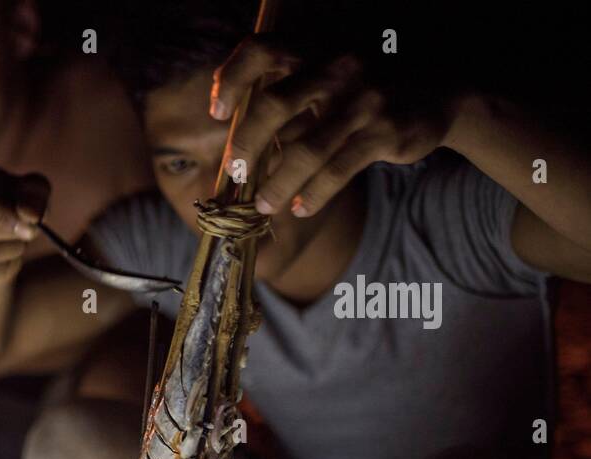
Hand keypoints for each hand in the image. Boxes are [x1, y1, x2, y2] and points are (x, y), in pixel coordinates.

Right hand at [0, 164, 48, 289]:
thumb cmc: (12, 200)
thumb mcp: (30, 190)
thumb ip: (35, 195)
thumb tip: (30, 216)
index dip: (3, 216)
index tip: (31, 228)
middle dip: (12, 235)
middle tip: (31, 234)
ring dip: (11, 252)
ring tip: (19, 244)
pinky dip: (1, 270)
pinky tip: (6, 260)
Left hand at [212, 39, 453, 216]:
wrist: (443, 93)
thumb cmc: (368, 91)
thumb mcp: (332, 76)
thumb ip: (291, 96)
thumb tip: (239, 141)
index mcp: (318, 49)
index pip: (261, 49)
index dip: (231, 78)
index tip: (216, 112)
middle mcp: (339, 67)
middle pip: (273, 105)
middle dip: (245, 146)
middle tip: (234, 173)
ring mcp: (364, 99)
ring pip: (305, 150)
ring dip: (276, 184)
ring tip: (263, 205)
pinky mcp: (385, 132)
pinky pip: (336, 171)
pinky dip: (313, 194)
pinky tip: (300, 208)